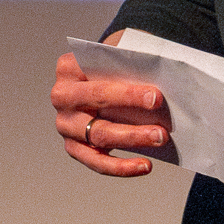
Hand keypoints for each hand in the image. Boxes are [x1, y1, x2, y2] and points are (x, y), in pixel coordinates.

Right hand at [51, 43, 174, 176]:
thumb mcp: (114, 56)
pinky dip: (121, 167)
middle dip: (133, 118)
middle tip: (161, 129)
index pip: (100, 82)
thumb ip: (128, 63)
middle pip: (99, 109)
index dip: (128, 93)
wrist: (92, 79)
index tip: (156, 98)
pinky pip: (97, 161)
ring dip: (132, 139)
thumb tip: (158, 84)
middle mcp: (62, 96)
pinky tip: (144, 165)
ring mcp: (65, 124)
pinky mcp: (72, 146)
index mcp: (68, 68)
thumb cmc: (109, 66)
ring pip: (100, 136)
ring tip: (159, 140)